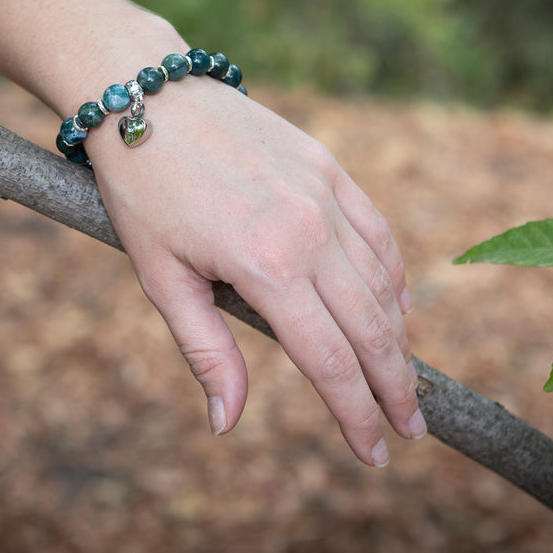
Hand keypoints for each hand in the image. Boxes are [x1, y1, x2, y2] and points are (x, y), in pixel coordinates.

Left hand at [86, 77, 423, 466]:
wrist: (148, 98)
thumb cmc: (143, 192)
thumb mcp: (161, 278)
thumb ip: (205, 352)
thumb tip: (228, 423)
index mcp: (267, 267)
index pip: (329, 361)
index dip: (356, 415)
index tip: (375, 454)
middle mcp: (310, 231)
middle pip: (372, 329)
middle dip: (394, 389)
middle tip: (409, 432)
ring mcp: (326, 195)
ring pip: (382, 283)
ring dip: (398, 339)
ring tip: (403, 382)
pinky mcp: (329, 167)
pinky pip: (377, 234)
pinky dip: (392, 277)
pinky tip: (394, 308)